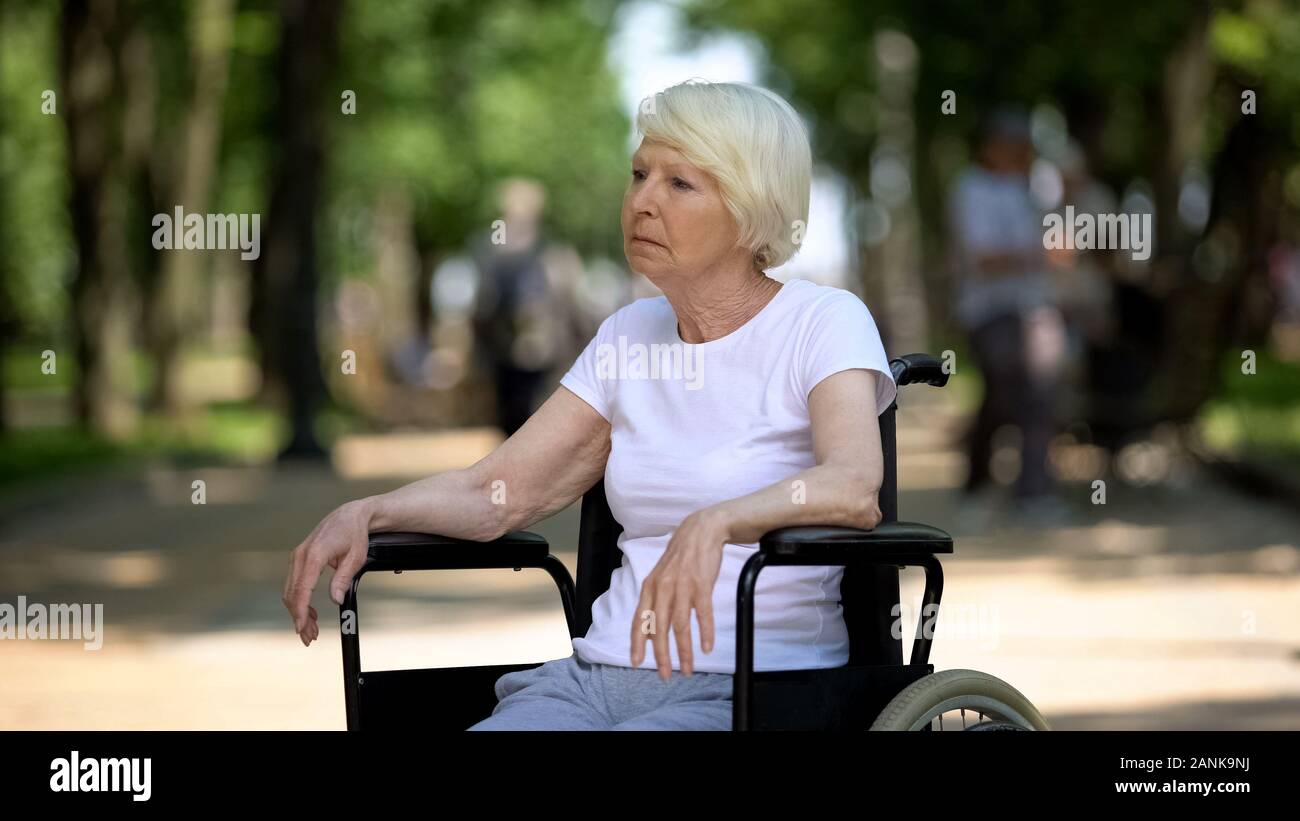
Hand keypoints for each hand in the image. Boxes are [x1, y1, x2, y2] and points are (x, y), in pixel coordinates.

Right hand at [282, 499, 372, 646]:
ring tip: (311, 630)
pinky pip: (295, 583)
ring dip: (298, 612)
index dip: (301, 611)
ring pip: (291, 591)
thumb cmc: (355, 534)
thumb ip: (342, 579)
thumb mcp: (355, 558)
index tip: (302, 628)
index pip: (302, 589)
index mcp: (314, 555)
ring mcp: (298, 556)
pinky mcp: (299, 559)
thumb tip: (335, 600)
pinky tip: (310, 614)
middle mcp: (301, 555)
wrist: (350, 515)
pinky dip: (299, 601)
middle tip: (309, 637)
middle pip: (292, 594)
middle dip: (299, 617)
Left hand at [630, 508, 728, 680]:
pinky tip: (707, 647)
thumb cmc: (682, 557)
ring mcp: (682, 586)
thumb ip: (655, 600)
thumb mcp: (662, 576)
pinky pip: (702, 613)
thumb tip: (651, 628)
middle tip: (665, 675)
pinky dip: (705, 632)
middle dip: (661, 656)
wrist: (702, 530)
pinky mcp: (701, 584)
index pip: (640, 620)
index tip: (636, 663)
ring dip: (684, 651)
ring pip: (680, 626)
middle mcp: (662, 588)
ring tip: (688, 669)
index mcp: (650, 587)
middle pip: (659, 628)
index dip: (637, 643)